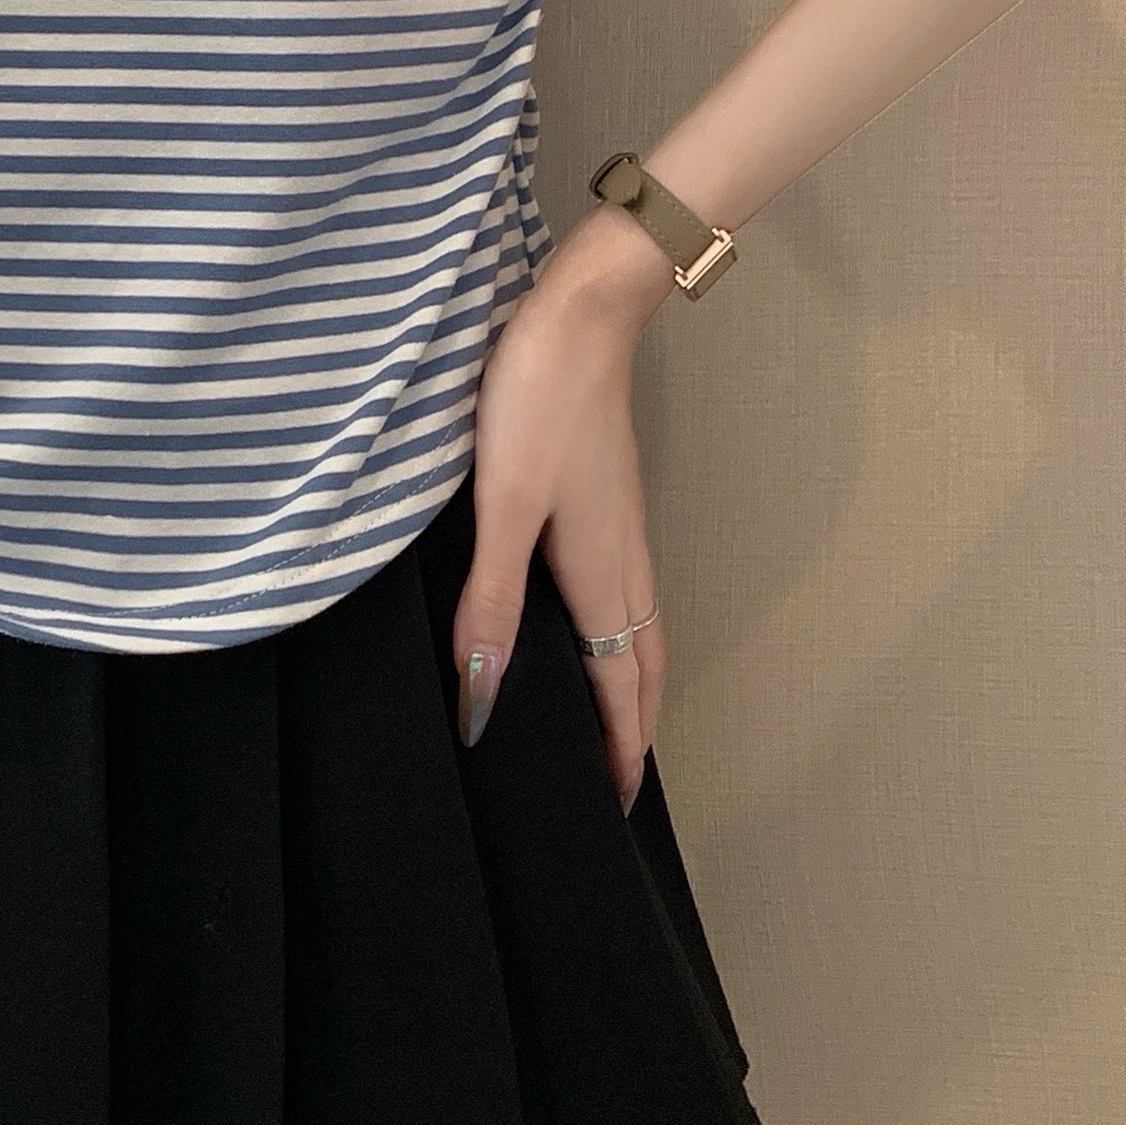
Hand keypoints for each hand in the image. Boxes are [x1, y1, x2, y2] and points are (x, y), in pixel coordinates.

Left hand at [449, 244, 668, 811]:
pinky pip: (621, 592)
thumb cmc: (540, 403)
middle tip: (616, 784)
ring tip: (608, 723)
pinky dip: (614, 634)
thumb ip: (489, 601)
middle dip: (633, 730)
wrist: (580, 317)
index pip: (620, 688)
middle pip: (641, 668)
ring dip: (628, 684)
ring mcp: (620, 529)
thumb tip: (483, 695)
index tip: (613, 807)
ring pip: (636, 629)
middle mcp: (624, 561)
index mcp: (603, 575)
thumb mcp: (504, 507)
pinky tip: (581, 624)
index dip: (618, 750)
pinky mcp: (604, 502)